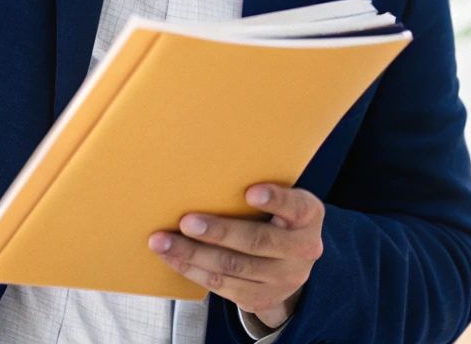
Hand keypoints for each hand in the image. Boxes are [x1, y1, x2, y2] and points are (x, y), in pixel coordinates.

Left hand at [148, 184, 323, 329]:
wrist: (291, 265)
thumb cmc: (277, 218)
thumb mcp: (283, 202)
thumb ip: (263, 192)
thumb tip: (208, 173)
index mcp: (308, 216)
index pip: (295, 206)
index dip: (274, 199)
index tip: (250, 192)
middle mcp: (302, 250)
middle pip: (255, 242)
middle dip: (217, 232)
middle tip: (185, 222)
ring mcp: (282, 279)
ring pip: (232, 267)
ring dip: (192, 254)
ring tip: (163, 242)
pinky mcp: (260, 298)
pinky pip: (222, 285)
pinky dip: (192, 271)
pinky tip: (172, 258)